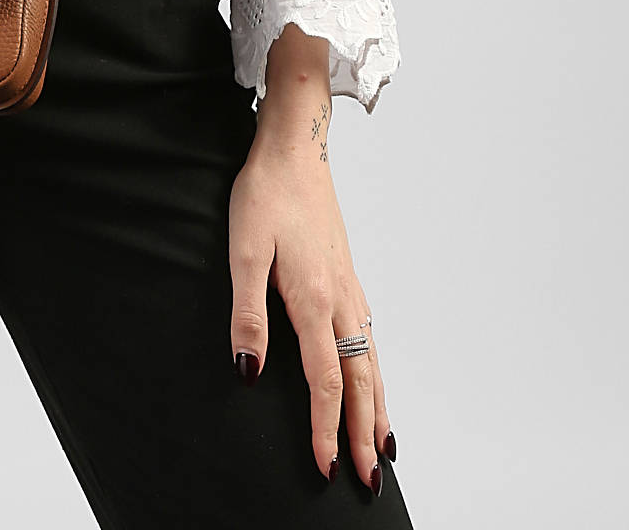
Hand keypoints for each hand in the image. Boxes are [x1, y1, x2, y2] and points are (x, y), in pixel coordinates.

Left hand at [227, 76, 396, 492]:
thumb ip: (247, 313)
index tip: (326, 468)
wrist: (294, 147)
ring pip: (371, 362)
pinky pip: (369, 338)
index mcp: (314, 300)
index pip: (325, 381)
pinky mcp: (347, 275)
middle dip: (365, 434)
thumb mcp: (243, 251)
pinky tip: (373, 377)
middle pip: (360, 381)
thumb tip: (248, 371)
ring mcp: (349, 287)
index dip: (326, 428)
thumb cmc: (264, 194)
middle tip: (370, 481)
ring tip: (385, 446)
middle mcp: (340, 300)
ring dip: (379, 408)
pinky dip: (376, 371)